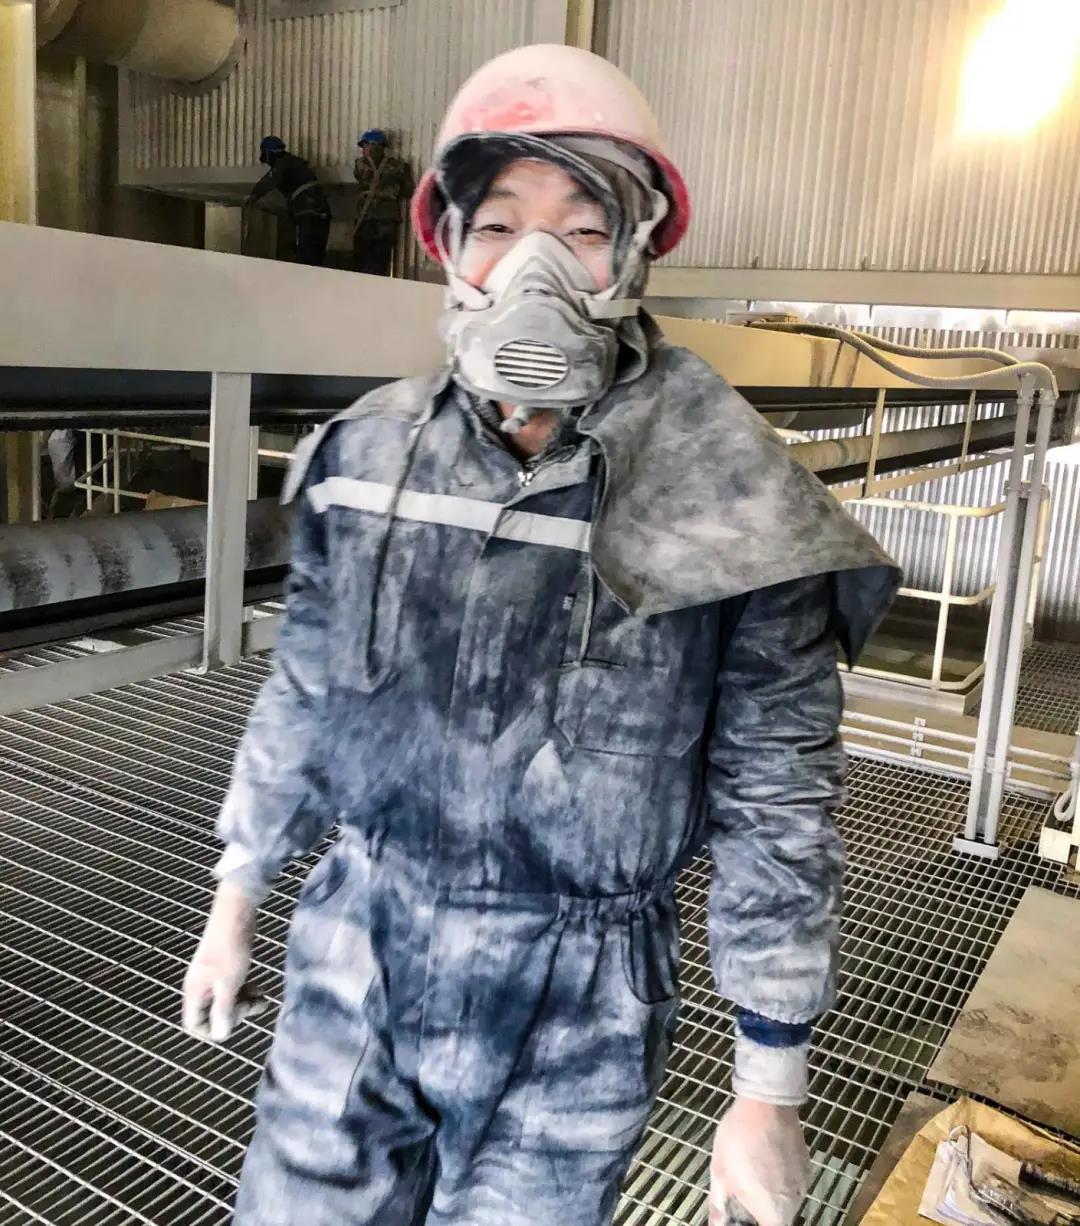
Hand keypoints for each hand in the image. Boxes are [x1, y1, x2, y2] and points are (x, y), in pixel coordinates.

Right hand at [182, 882, 257, 1042]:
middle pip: (212, 1014)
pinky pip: (232, 988)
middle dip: (234, 1015)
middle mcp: (201, 985)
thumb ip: (223, 1010)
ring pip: (225, 1001)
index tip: (235, 1020)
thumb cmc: (231, 948)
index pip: (195, 1024)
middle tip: (255, 1005)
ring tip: (263, 999)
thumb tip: (221, 1035)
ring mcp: (212, 975)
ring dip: (243, 1004)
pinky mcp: (225, 967)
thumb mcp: (229, 983)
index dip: (213, 1029)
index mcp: (196, 991)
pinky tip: (259, 990)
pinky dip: (244, 992)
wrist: (236, 913)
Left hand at [709, 1097, 809, 1225]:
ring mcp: (804, 1182)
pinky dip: (777, 1177)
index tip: (740, 1215)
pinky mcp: (806, 1163)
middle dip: (758, 1209)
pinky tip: (763, 1157)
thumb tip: (717, 1223)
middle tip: (741, 1192)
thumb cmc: (739, 1140)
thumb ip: (719, 1206)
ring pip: (784, 1198)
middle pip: (776, 1217)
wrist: (766, 1102)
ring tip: (750, 1169)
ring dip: (768, 1192)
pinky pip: (790, 1180)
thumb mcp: (720, 1173)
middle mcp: (796, 1203)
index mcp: (775, 1213)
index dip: (751, 1224)